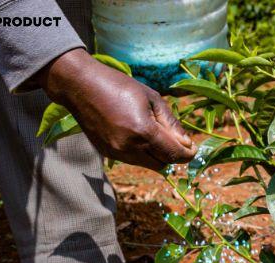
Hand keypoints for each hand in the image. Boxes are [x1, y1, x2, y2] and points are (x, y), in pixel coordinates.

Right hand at [37, 49, 195, 170]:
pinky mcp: (107, 153)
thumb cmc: (119, 86)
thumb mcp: (152, 98)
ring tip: (155, 134)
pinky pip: (133, 160)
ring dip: (157, 155)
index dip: (187, 155)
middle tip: (177, 141)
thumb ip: (171, 123)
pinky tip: (138, 135)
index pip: (173, 154)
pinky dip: (142, 152)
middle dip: (173, 155)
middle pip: (162, 164)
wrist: (81, 86)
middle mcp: (129, 147)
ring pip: (148, 164)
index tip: (193, 149)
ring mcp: (116, 153)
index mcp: (143, 131)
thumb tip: (186, 143)